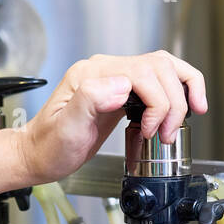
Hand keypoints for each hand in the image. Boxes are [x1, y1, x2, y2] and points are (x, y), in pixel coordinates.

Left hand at [15, 51, 207, 185]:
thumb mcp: (66, 128)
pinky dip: (176, 90)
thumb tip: (122, 86)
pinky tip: (184, 104)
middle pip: (159, 69)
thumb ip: (91, 99)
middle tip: (167, 134)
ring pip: (164, 69)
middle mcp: (105, 70)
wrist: (39, 155)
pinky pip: (157, 81)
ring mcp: (114, 78)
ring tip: (182, 120)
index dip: (157, 103)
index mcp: (92, 75)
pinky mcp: (121, 91)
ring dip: (181, 93)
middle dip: (172, 103)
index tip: (152, 131)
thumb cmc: (49, 147)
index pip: (143, 74)